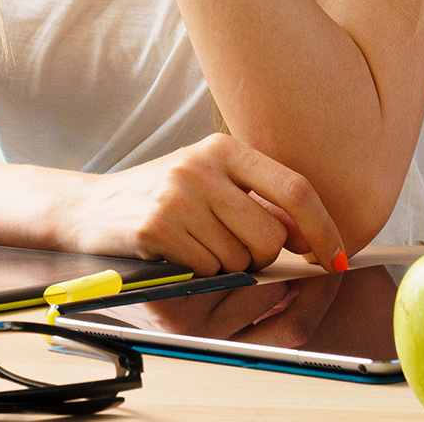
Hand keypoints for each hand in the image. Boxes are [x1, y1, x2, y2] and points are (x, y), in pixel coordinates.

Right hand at [53, 134, 346, 276]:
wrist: (88, 208)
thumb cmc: (159, 198)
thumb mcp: (208, 182)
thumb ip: (255, 198)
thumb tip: (309, 237)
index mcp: (224, 148)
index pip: (295, 189)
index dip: (323, 228)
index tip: (335, 258)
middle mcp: (202, 165)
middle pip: (271, 235)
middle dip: (264, 259)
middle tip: (237, 255)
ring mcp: (177, 194)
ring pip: (241, 258)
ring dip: (227, 268)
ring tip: (197, 249)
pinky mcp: (157, 226)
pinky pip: (207, 270)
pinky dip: (199, 274)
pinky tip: (177, 257)